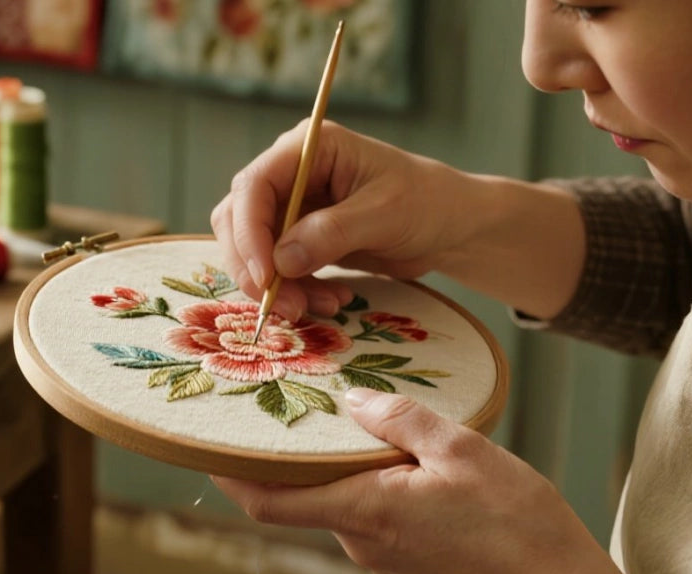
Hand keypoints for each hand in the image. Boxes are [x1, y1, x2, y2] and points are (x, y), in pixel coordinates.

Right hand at [211, 120, 471, 320]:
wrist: (451, 226)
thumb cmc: (427, 203)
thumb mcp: (384, 214)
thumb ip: (332, 233)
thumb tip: (280, 262)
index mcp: (309, 148)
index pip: (254, 186)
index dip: (249, 232)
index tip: (265, 277)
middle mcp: (292, 173)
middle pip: (240, 219)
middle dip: (256, 267)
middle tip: (283, 307)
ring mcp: (294, 206)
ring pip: (254, 250)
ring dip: (278, 286)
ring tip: (322, 307)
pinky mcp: (300, 238)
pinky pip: (278, 269)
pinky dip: (297, 290)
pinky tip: (333, 300)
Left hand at [211, 389, 633, 573]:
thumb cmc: (516, 523)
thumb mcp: (463, 449)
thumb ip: (402, 420)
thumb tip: (355, 401)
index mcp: (364, 510)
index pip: (269, 498)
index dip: (228, 471)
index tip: (204, 439)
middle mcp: (359, 537)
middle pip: (296, 493)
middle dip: (278, 451)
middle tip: (268, 399)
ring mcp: (378, 550)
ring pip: (332, 498)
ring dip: (323, 461)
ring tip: (328, 410)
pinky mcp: (400, 553)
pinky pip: (361, 508)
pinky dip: (354, 476)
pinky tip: (378, 444)